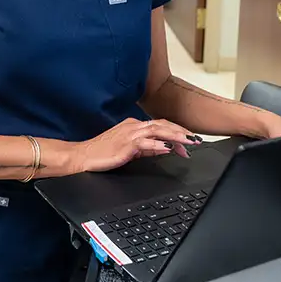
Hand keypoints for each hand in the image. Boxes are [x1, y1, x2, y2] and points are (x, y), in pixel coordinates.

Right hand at [72, 118, 201, 173]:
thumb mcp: (130, 149)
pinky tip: (168, 148)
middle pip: (163, 125)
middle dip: (181, 131)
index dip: (177, 132)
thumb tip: (165, 148)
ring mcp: (129, 134)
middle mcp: (134, 126)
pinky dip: (158, 144)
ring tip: (189, 141)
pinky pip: (145, 143)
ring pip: (157, 130)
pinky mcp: (125, 144)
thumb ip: (147, 148)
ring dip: (175, 136)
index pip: (161, 126)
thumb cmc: (103, 152)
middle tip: (196, 139)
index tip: (190, 141)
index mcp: (135, 126)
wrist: (84, 156)